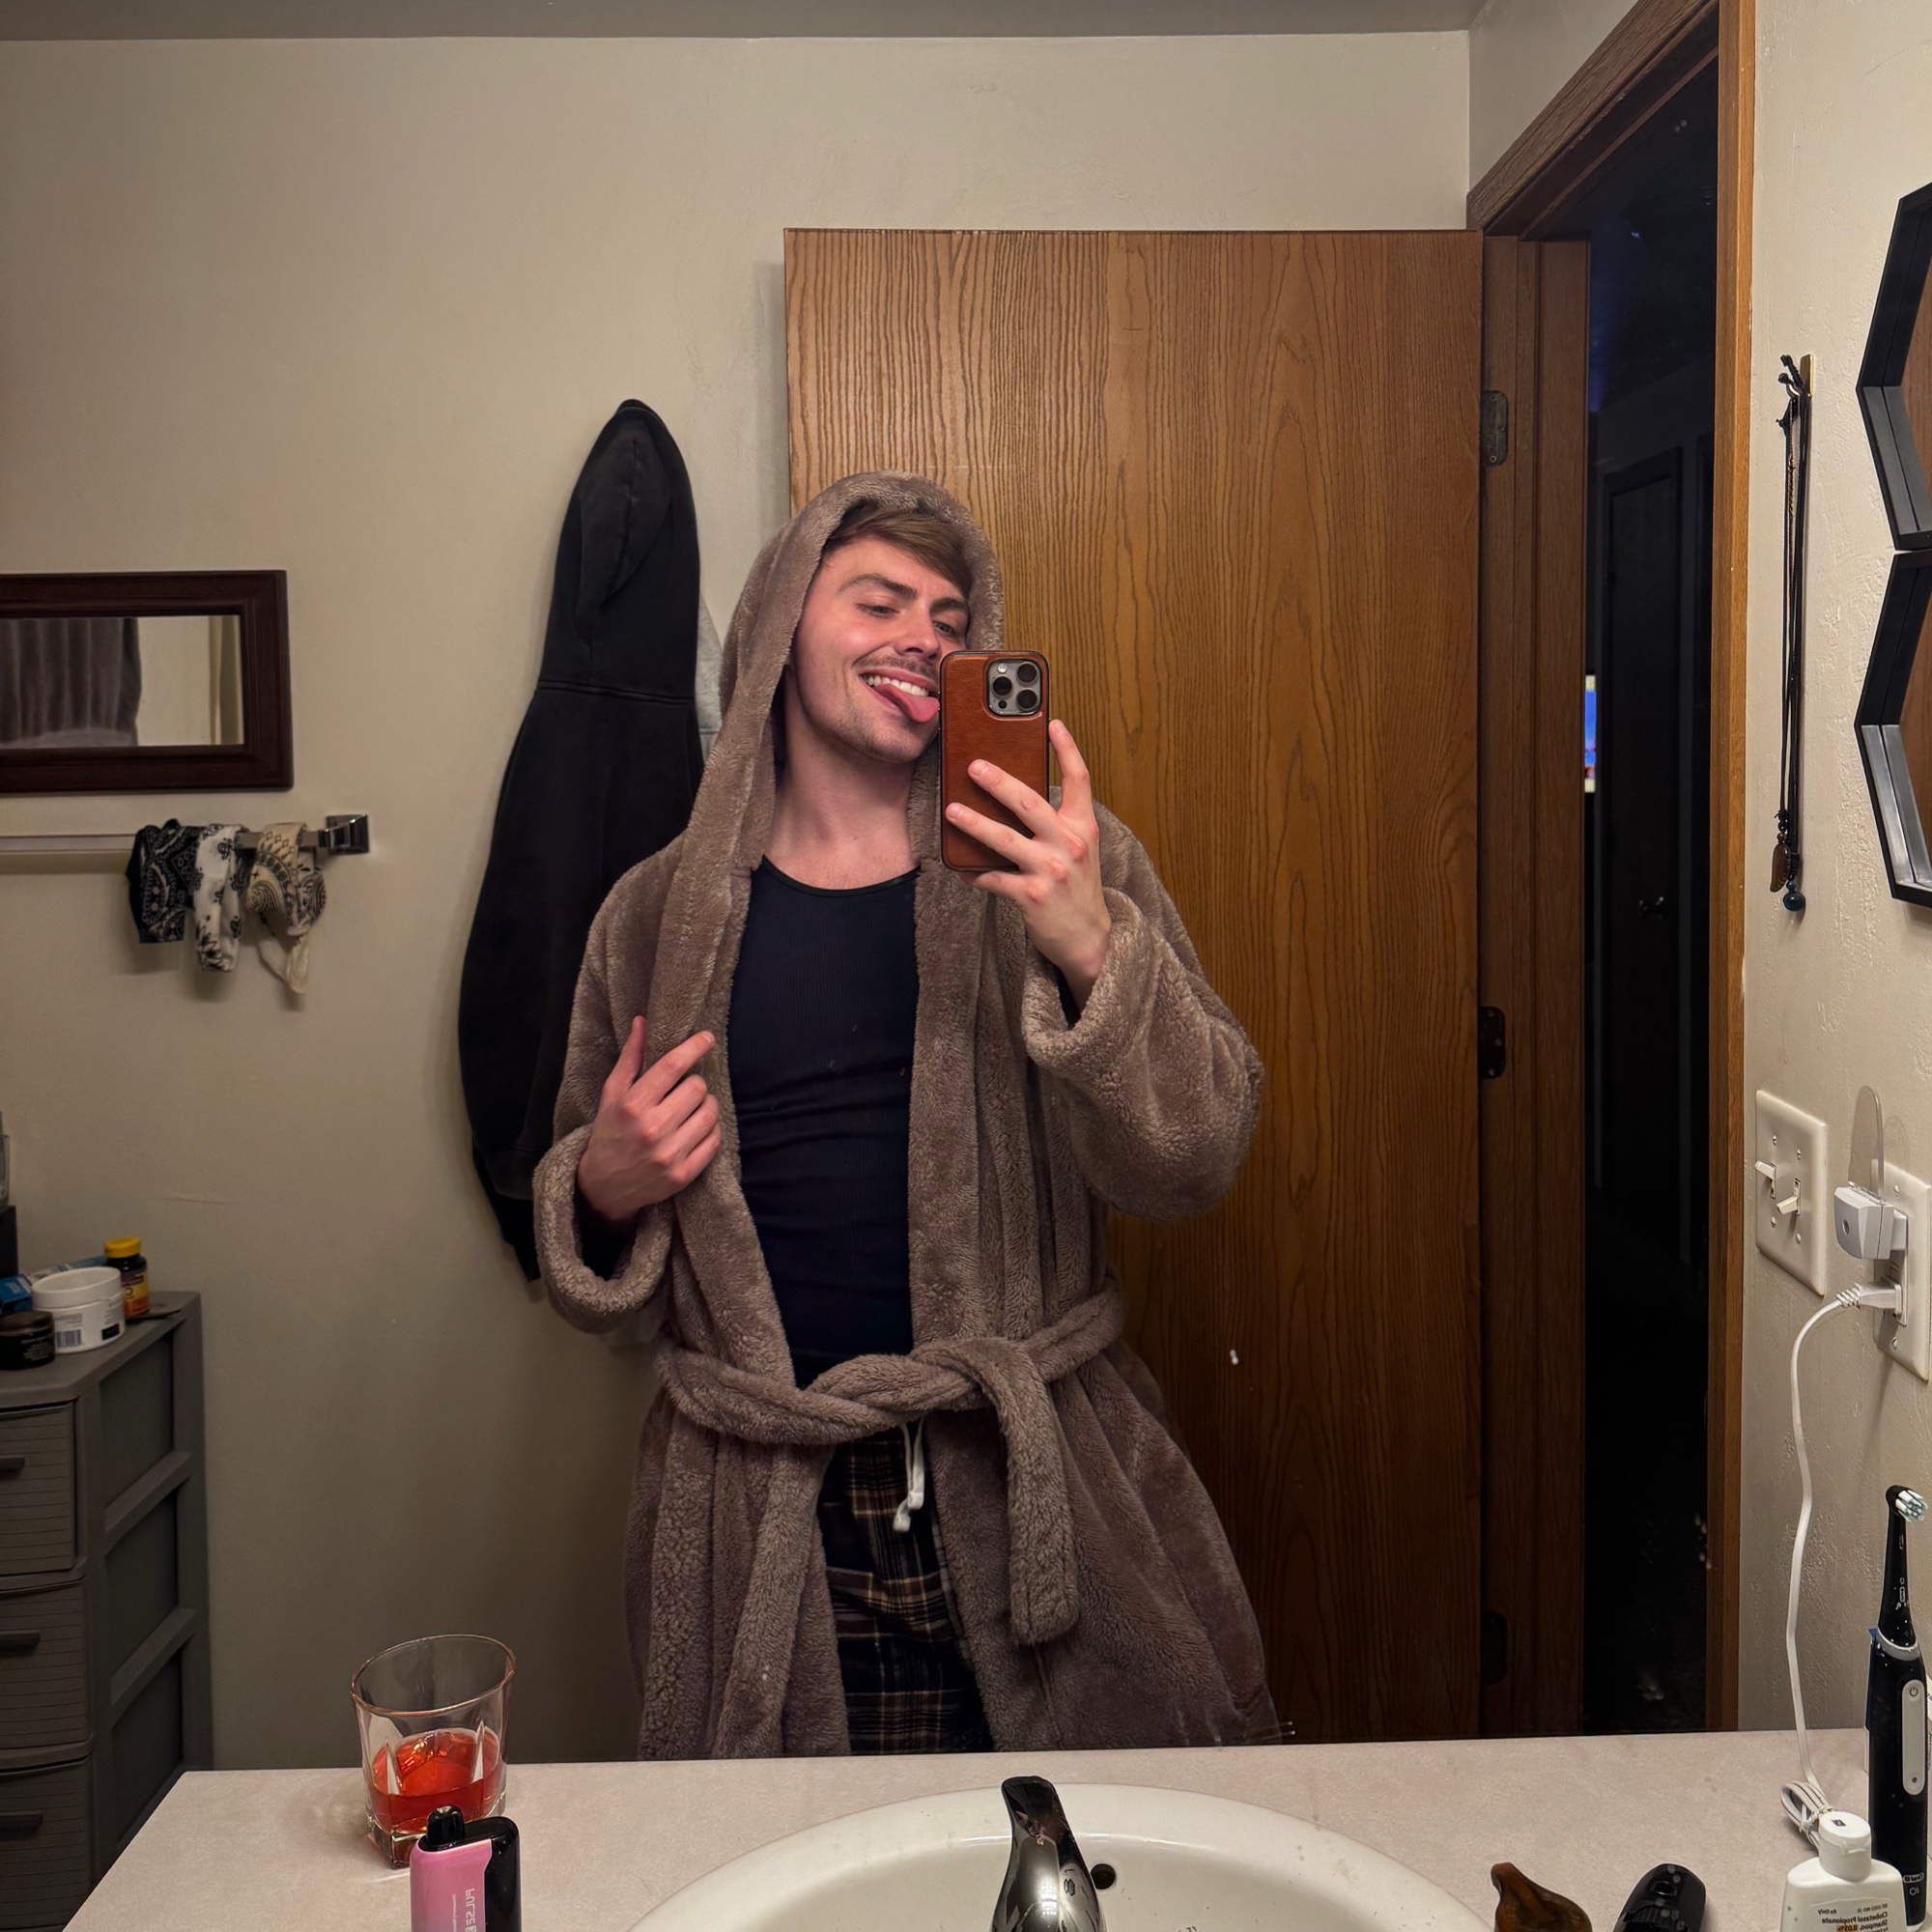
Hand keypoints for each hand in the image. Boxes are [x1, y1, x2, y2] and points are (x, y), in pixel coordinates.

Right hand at [575, 1022, 720, 1225]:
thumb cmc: (609, 1133)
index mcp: (632, 1105)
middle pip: (697, 1088)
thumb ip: (630, 1058)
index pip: (673, 1066)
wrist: (604, 1187)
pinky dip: (710, 1131)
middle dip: (694, 1084)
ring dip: (705, 1107)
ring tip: (690, 1110)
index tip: (707, 1038)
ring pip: (710, 1112)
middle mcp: (652, 1129)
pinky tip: (695, 1130)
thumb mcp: (612, 1094)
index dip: (695, 1047)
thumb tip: (642, 1021)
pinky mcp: (684, 1174)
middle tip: (683, 1091)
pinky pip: (715, 1140)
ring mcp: (670, 1154)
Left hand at [945, 718, 1111, 1007]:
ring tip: (952, 811)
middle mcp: (1069, 844)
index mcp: (1082, 827)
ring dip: (974, 823)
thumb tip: (1013, 798)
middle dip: (999, 782)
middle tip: (974, 767)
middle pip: (1030, 803)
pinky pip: (993, 878)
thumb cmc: (1077, 887)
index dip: (1067, 749)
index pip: (1079, 780)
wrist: (1087, 937)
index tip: (1052, 723)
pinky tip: (959, 867)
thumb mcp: (1079, 849)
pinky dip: (973, 872)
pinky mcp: (1031, 895)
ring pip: (1004, 840)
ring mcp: (1050, 870)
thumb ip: (1057, 823)